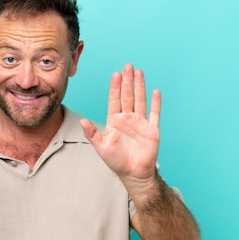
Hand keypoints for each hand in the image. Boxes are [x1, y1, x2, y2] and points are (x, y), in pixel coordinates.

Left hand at [80, 63, 159, 182]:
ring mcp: (140, 123)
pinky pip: (154, 114)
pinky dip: (156, 103)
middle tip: (127, 66)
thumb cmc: (116, 161)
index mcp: (115, 120)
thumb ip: (92, 133)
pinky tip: (156, 91)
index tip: (115, 74)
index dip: (115, 87)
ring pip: (140, 100)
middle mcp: (128, 118)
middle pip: (127, 96)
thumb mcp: (101, 147)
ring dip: (140, 87)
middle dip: (127, 81)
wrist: (133, 173)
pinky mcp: (152, 130)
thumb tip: (83, 121)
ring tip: (139, 72)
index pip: (114, 100)